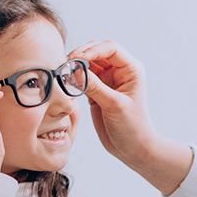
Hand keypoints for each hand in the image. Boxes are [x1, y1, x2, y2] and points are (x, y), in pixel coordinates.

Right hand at [68, 40, 153, 164]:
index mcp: (131, 69)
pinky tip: (67, 83)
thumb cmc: (132, 127)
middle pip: (97, 51)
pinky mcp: (97, 91)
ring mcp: (107, 81)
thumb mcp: (114, 105)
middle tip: (66, 65)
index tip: (76, 59)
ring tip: (64, 74)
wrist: (132, 147)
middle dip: (81, 55)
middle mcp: (119, 71)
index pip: (110, 48)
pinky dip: (74, 79)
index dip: (92, 51)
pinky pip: (83, 78)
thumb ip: (95, 86)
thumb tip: (75, 70)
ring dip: (76, 66)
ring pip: (88, 64)